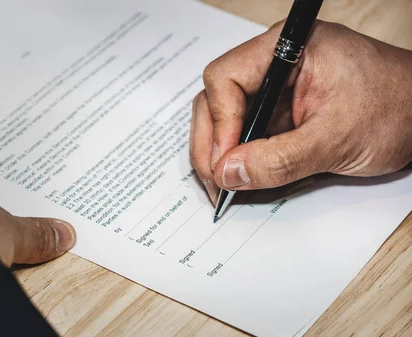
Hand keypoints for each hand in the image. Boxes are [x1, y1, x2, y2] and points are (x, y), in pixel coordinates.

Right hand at [190, 20, 411, 200]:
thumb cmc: (397, 109)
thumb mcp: (336, 140)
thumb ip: (278, 160)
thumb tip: (228, 173)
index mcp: (287, 49)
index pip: (226, 77)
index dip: (220, 121)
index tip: (225, 161)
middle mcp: (274, 63)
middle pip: (217, 98)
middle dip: (212, 143)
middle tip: (216, 183)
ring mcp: (276, 88)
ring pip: (225, 117)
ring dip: (220, 154)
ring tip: (226, 187)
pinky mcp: (280, 110)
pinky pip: (246, 131)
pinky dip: (240, 157)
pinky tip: (242, 180)